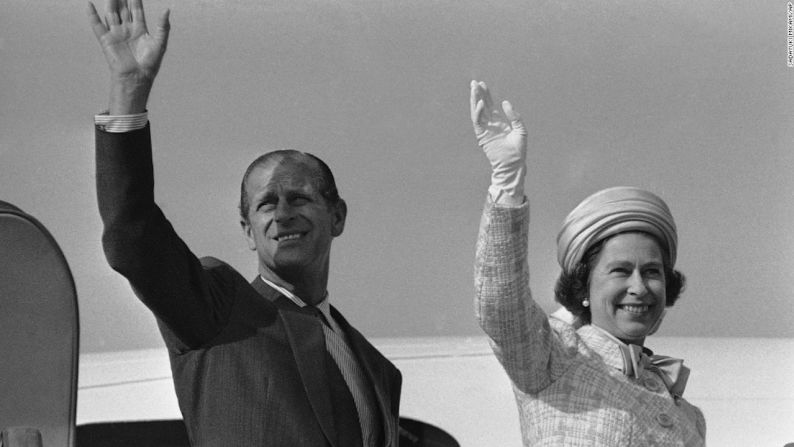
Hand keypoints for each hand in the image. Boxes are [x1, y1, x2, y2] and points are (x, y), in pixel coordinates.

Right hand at [88, 0, 169, 113]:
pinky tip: (89, 4)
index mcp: (140, 30)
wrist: (136, 77)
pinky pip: (97, 25)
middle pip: (123, 9)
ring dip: (110, 2)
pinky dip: (92, 15)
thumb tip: (167, 9)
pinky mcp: (106, 40)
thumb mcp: (160, 43)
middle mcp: (127, 30)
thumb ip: (163, 26)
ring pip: (112, 13)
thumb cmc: (150, 63)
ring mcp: (116, 34)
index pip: (136, 10)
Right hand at [470, 80, 526, 202]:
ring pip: (477, 112)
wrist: (514, 163)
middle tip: (474, 82)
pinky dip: (478, 112)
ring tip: (473, 89)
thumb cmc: (519, 149)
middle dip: (477, 94)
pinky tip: (481, 103)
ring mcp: (485, 130)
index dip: (486, 95)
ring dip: (474, 100)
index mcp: (499, 122)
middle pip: (482, 106)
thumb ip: (514, 116)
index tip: (482, 84)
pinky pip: (478, 122)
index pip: (490, 105)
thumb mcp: (520, 129)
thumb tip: (505, 102)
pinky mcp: (482, 136)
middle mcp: (490, 124)